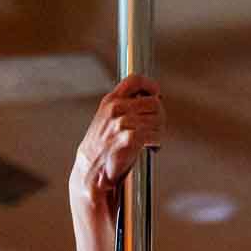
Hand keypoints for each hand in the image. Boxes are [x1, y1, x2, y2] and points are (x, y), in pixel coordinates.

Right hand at [71, 74, 163, 208]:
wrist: (90, 169)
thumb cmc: (103, 147)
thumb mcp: (108, 119)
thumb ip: (125, 107)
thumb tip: (152, 99)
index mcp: (111, 101)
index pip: (135, 81)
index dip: (151, 86)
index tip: (157, 95)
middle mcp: (115, 108)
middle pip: (153, 102)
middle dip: (160, 116)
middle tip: (157, 127)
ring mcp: (121, 123)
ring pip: (156, 119)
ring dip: (159, 131)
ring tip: (153, 140)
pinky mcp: (127, 139)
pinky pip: (153, 135)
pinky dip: (156, 142)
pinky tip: (152, 148)